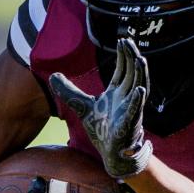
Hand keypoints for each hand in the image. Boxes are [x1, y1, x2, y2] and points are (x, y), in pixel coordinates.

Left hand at [49, 38, 152, 179]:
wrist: (111, 153)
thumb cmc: (102, 128)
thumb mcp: (82, 106)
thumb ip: (69, 91)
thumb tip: (53, 75)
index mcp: (117, 91)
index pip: (123, 68)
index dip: (124, 55)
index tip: (122, 40)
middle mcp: (126, 97)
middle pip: (133, 73)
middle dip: (132, 57)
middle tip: (129, 41)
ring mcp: (130, 110)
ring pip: (139, 87)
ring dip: (140, 73)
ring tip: (140, 59)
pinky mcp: (129, 125)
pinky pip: (135, 111)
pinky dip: (137, 101)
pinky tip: (139, 90)